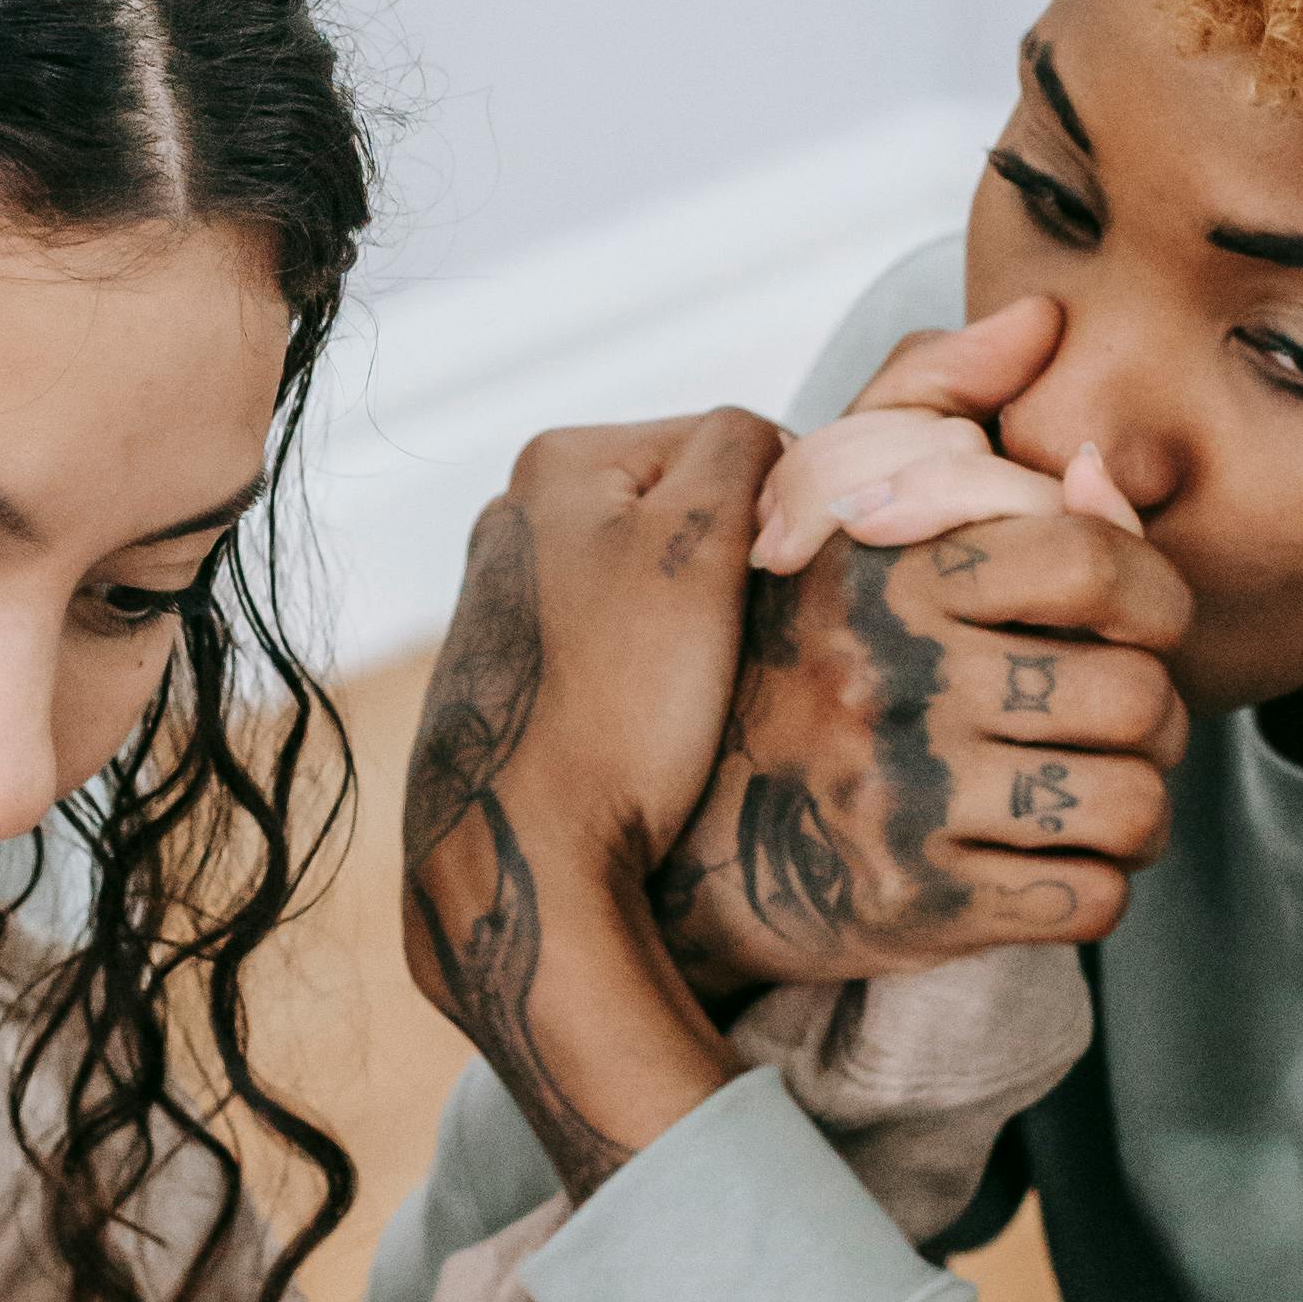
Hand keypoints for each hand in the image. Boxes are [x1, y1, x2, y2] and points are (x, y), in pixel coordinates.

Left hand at [401, 410, 780, 1196]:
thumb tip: (768, 446)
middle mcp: (514, 516)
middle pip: (686, 509)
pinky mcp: (511, 674)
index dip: (785, 508)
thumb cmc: (623, 702)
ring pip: (655, 579)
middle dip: (736, 565)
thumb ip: (743, 447)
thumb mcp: (701, 543)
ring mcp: (505, 599)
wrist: (530, 861)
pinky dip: (654, 669)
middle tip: (758, 639)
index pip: (727, 440)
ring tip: (710, 685)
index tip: (797, 586)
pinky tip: (661, 717)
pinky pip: (617, 642)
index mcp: (558, 460)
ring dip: (700, 621)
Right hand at [653, 317, 1192, 993]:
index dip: (1153, 592)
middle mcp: (889, 683)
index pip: (1092, 559)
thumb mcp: (829, 504)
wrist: (676, 837)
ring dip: (1137, 802)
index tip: (1133, 619)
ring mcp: (902, 802)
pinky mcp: (915, 907)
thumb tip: (1043, 323)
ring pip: (1130, 802)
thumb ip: (934, 397)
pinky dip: (1103, 883)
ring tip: (1099, 789)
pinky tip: (1058, 858)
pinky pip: (1093, 898)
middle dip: (1151, 712)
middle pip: (1134, 694)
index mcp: (885, 573)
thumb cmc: (785, 651)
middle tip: (1115, 718)